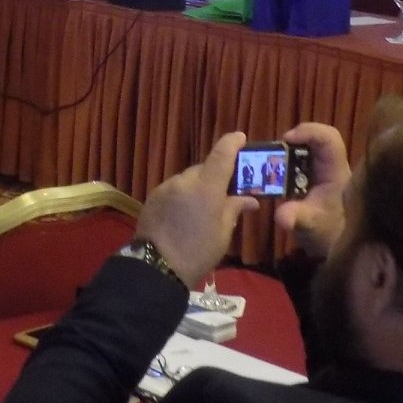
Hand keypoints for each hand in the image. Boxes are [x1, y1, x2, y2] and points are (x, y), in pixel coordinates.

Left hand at [134, 131, 257, 287]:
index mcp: (206, 188)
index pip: (221, 155)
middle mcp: (184, 181)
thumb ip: (233, 209)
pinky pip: (173, 189)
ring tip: (204, 208)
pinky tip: (185, 214)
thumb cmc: (198, 252)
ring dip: (197, 187)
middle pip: (203, 169)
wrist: (157, 265)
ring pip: (187, 180)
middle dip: (215, 176)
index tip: (241, 137)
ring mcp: (165, 187)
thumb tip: (249, 199)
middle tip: (225, 192)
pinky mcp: (153, 196)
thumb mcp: (222, 233)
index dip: (232, 143)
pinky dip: (182, 195)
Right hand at [274, 122, 351, 258]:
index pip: (329, 138)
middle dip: (292, 141)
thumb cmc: (328, 233)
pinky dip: (283, 161)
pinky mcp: (311, 176)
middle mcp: (330, 165)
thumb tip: (281, 216)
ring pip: (305, 147)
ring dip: (285, 152)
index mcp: (336, 171)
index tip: (286, 140)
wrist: (335, 246)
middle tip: (272, 153)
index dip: (309, 131)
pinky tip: (272, 174)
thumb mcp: (310, 226)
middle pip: (316, 138)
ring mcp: (321, 170)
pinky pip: (297, 159)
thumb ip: (296, 218)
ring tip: (268, 164)